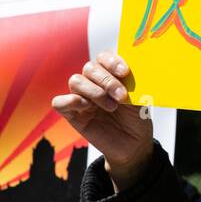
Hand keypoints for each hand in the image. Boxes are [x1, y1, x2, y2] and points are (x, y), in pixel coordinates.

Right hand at [52, 51, 152, 188]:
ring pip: (76, 81)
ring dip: (95, 92)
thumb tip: (133, 65)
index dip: (112, 61)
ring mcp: (82, 98)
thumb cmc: (136, 118)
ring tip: (112, 107)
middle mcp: (94, 83)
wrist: (134, 144)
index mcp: (110, 74)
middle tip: (121, 96)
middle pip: (89, 68)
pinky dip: (70, 100)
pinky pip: (59, 102)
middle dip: (107, 80)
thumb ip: (134, 80)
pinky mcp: (72, 115)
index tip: (125, 72)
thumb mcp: (140, 97)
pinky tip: (87, 107)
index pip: (103, 57)